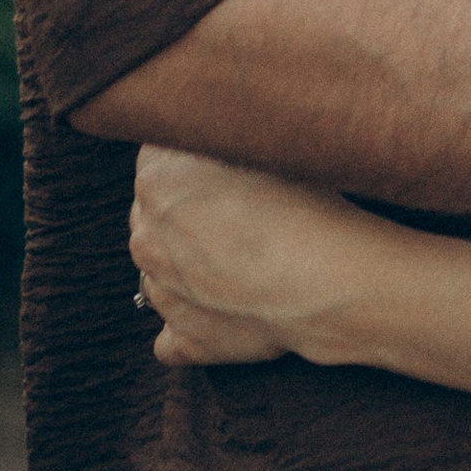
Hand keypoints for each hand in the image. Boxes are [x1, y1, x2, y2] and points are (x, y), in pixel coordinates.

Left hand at [129, 146, 367, 367]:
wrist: (324, 280)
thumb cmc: (304, 206)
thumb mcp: (263, 141)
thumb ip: (226, 135)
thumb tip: (223, 131)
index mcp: (158, 179)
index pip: (161, 156)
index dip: (198, 160)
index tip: (228, 167)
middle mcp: (147, 235)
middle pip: (157, 213)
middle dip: (192, 212)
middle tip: (246, 212)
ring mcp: (162, 291)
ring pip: (163, 269)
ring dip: (191, 262)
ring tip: (247, 258)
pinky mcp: (184, 338)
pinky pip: (172, 335)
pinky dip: (194, 321)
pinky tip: (227, 308)